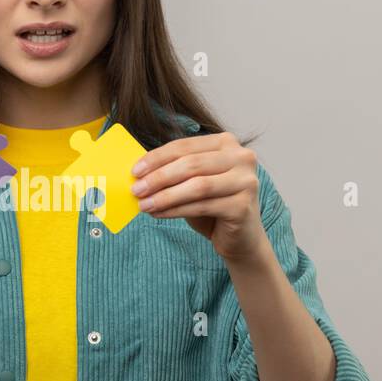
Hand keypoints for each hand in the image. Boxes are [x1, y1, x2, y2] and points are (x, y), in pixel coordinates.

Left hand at [130, 132, 265, 263]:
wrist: (241, 238)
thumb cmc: (213, 206)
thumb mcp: (192, 183)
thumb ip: (173, 172)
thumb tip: (139, 173)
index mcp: (227, 143)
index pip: (185, 146)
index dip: (157, 157)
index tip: (135, 171)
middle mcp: (241, 157)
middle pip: (191, 164)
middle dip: (159, 177)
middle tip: (136, 189)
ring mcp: (246, 181)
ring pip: (197, 186)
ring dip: (165, 196)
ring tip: (143, 205)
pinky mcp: (243, 205)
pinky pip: (202, 206)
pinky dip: (175, 210)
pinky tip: (158, 214)